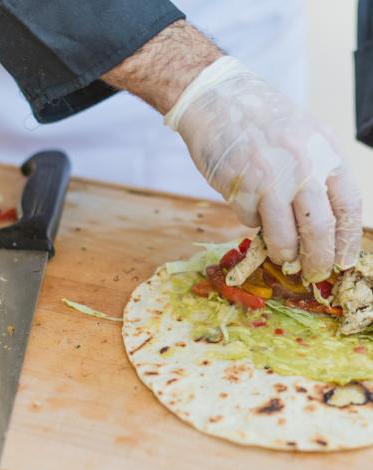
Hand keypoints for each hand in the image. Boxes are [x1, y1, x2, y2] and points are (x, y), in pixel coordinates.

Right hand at [164, 56, 362, 282]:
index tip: (342, 261)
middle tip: (312, 273)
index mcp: (325, 152)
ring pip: (284, 236)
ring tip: (280, 255)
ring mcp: (271, 179)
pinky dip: (252, 222)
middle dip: (317, 260)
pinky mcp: (241, 189)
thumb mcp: (305, 138)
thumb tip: (324, 222)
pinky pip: (251, 221)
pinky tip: (248, 204)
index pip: (348, 206)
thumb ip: (317, 173)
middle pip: (319, 229)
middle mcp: (303, 167)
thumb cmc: (262, 121)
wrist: (218, 100)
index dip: (347, 241)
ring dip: (282, 252)